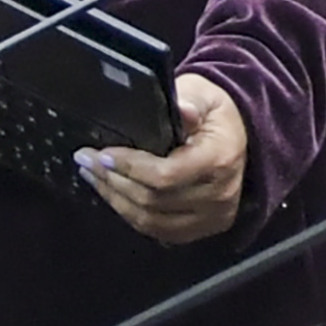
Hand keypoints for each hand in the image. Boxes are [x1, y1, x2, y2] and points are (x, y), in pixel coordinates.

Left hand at [84, 75, 246, 243]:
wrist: (239, 135)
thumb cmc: (216, 113)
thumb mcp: (204, 95)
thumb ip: (190, 100)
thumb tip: (182, 109)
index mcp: (220, 159)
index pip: (166, 175)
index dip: (129, 167)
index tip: (102, 154)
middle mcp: (220, 193)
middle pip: (153, 200)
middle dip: (112, 180)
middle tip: (86, 161)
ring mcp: (214, 215)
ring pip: (150, 220)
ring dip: (115, 200)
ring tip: (94, 177)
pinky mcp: (205, 227)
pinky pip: (159, 231)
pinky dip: (131, 215)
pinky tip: (115, 196)